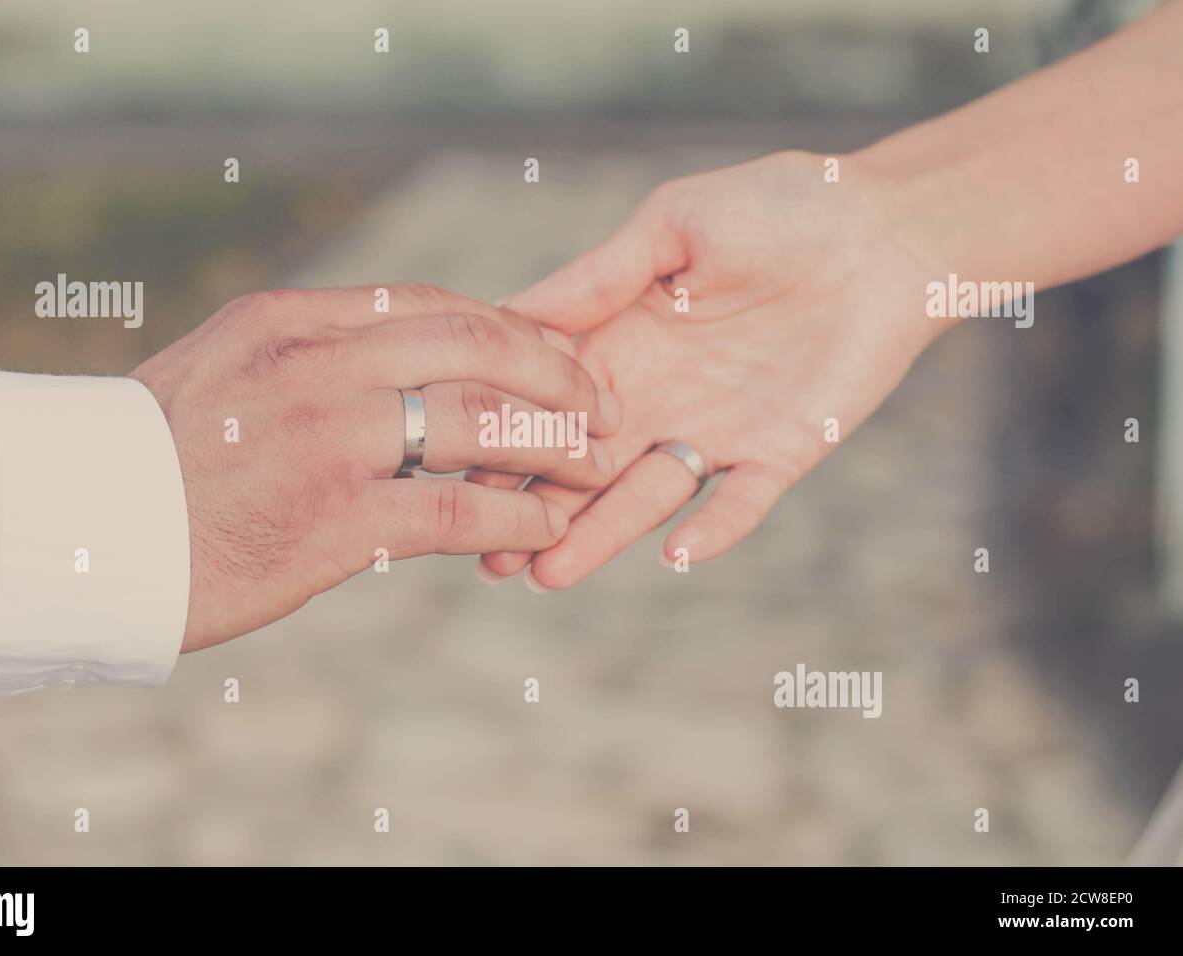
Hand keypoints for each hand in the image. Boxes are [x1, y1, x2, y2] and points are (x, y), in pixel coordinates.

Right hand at [131, 284, 619, 649]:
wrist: (85, 536)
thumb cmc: (157, 463)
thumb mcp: (226, 374)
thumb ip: (309, 359)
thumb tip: (397, 365)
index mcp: (288, 321)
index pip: (428, 305)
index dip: (508, 328)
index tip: (550, 353)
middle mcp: (314, 366)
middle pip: (474, 346)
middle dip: (553, 372)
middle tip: (599, 400)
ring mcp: (326, 441)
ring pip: (479, 422)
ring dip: (553, 443)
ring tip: (595, 464)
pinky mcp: (332, 522)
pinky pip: (456, 508)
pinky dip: (516, 516)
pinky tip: (547, 528)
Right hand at [473, 150, 954, 587]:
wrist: (886, 232)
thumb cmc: (779, 208)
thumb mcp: (675, 225)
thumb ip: (600, 274)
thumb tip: (512, 311)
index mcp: (622, 343)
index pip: (550, 400)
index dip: (506, 434)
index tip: (455, 470)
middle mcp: (657, 398)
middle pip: (583, 466)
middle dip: (535, 509)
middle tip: (486, 558)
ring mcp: (715, 431)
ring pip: (645, 496)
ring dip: (601, 535)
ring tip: (548, 574)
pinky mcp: (778, 451)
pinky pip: (741, 501)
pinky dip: (713, 527)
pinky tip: (676, 552)